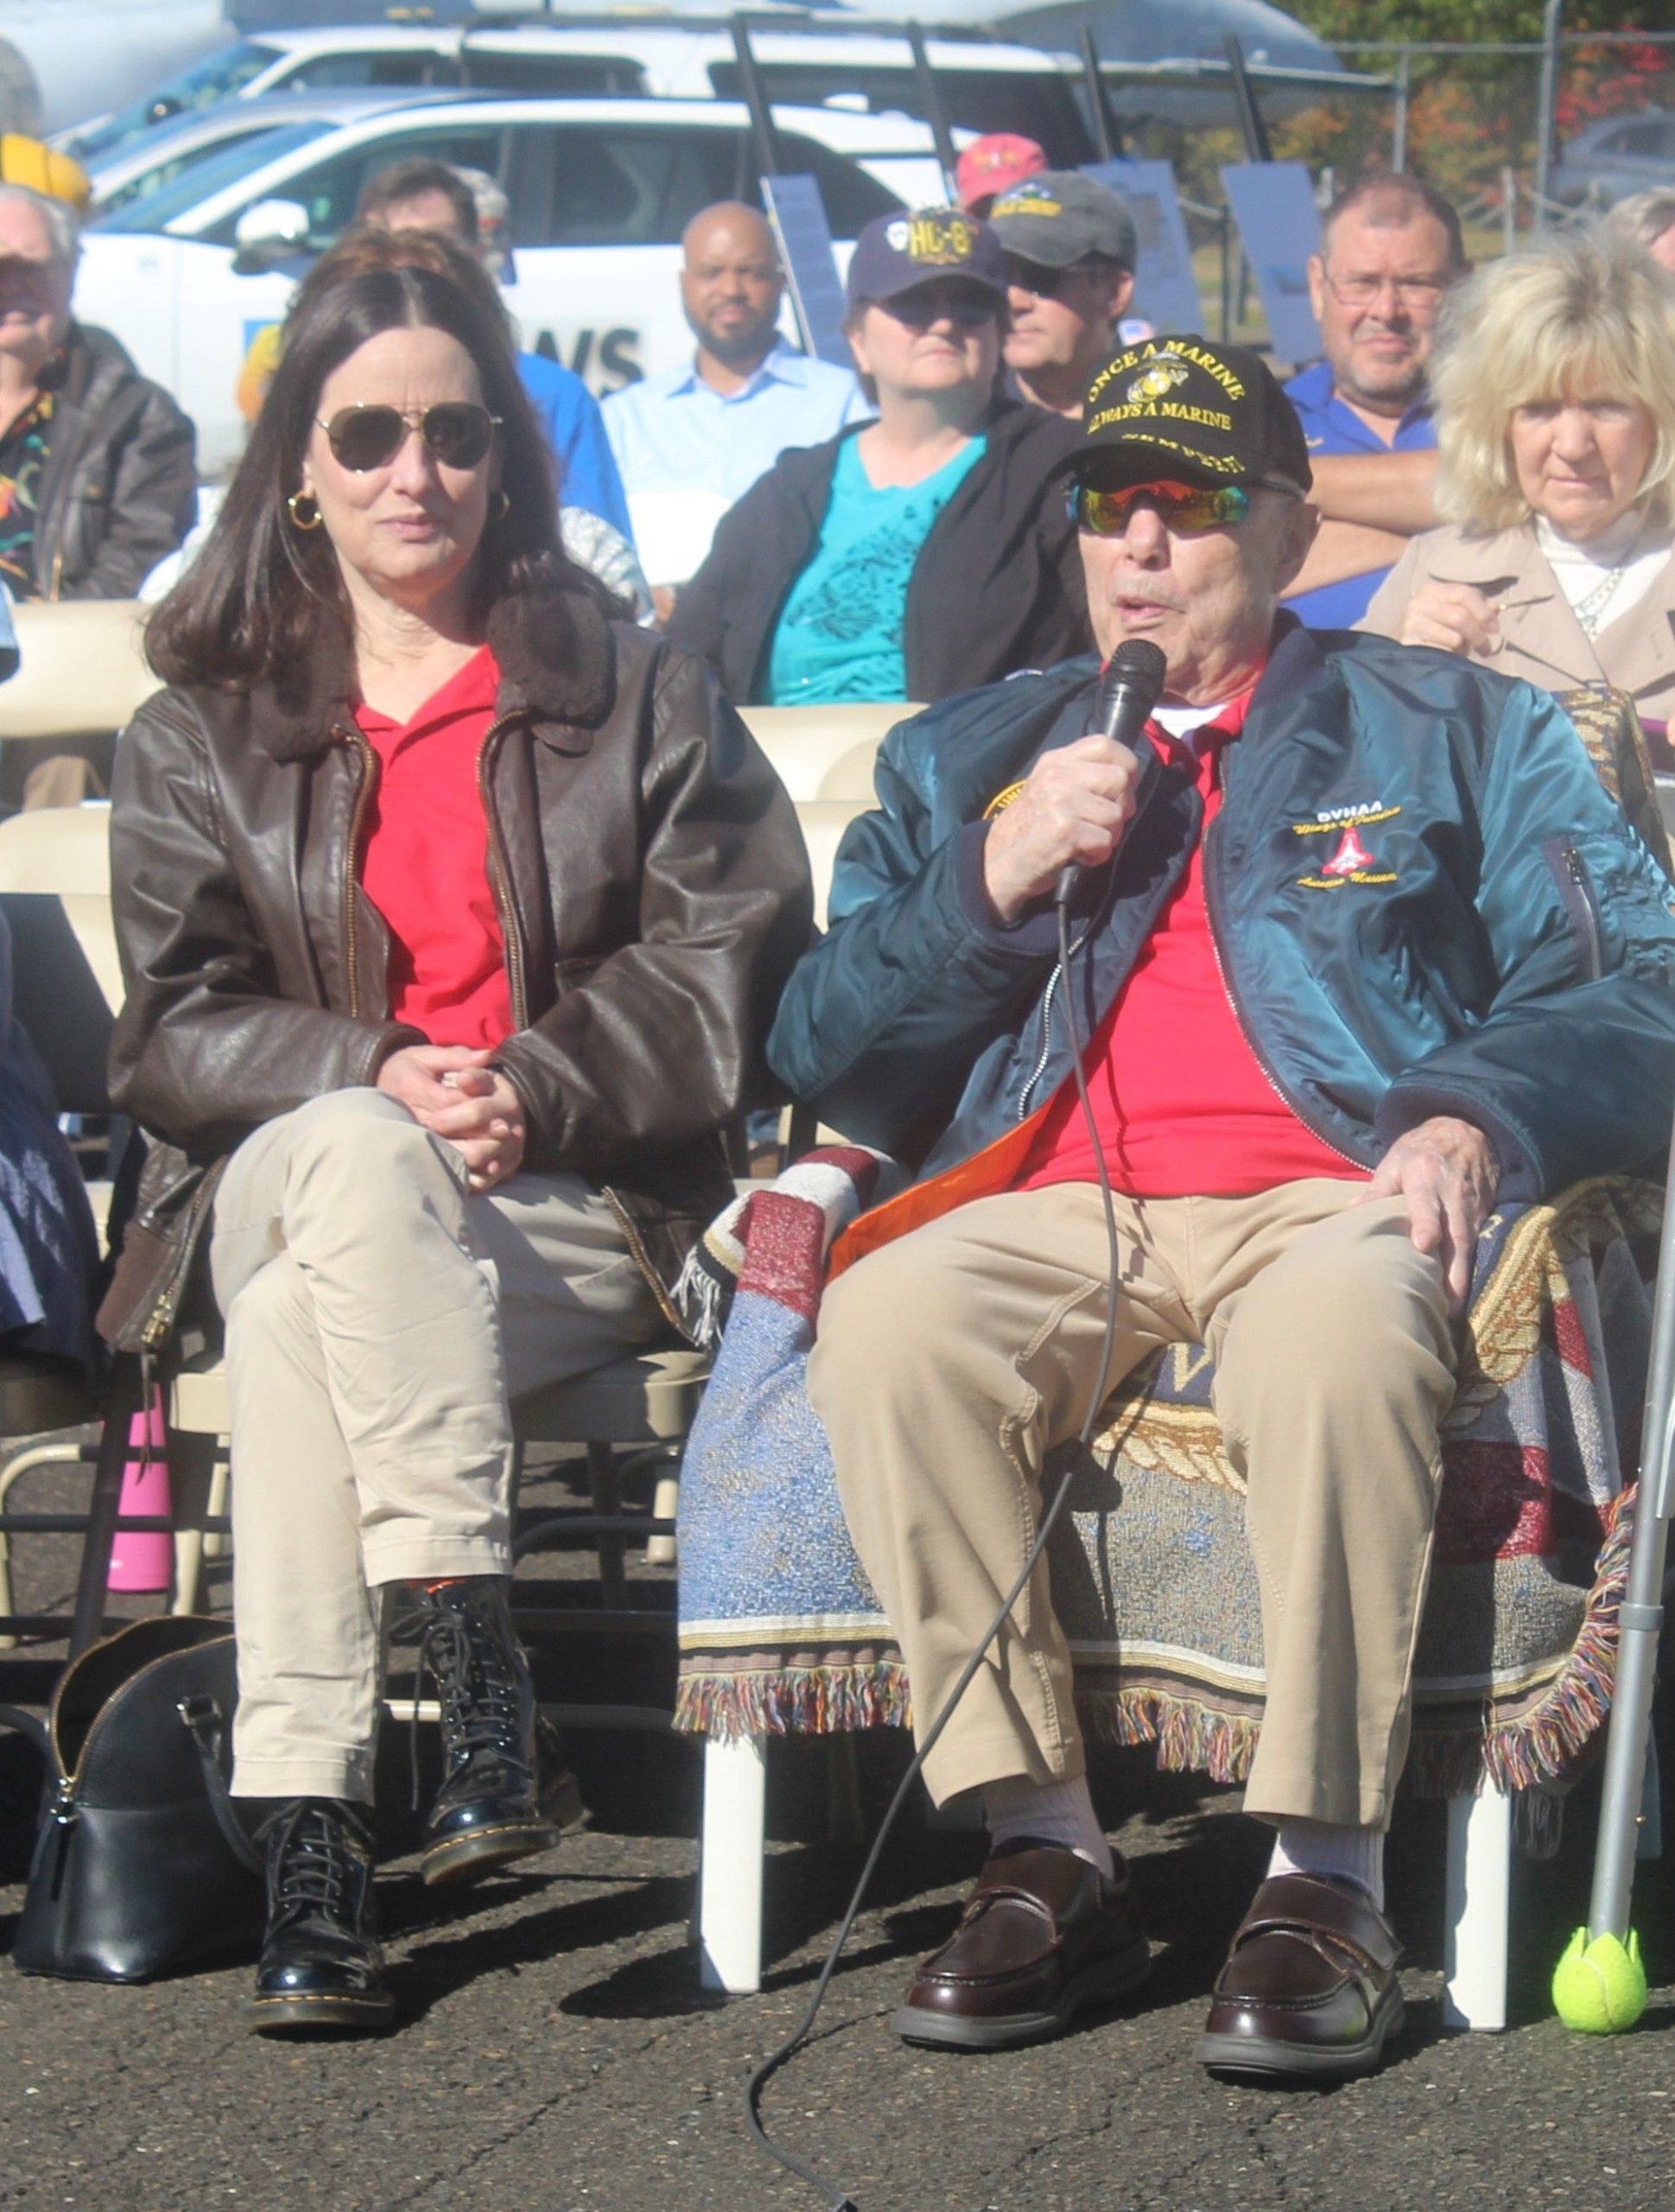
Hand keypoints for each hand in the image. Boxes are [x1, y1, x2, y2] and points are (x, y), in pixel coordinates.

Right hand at [375, 1045, 526, 1191]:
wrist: (379, 1086)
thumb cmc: (407, 1069)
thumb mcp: (427, 1056)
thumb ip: (458, 1057)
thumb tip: (488, 1055)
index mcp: (411, 1087)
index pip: (448, 1101)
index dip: (475, 1108)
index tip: (501, 1112)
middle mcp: (407, 1113)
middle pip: (446, 1130)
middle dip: (478, 1132)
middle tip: (506, 1130)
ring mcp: (405, 1134)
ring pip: (441, 1149)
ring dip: (471, 1152)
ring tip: (498, 1151)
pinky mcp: (409, 1148)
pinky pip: (434, 1163)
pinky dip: (458, 1170)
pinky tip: (480, 1169)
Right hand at [982, 733, 1145, 922]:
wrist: (998, 863)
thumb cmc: (1031, 827)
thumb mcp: (1048, 787)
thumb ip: (1080, 774)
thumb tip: (1126, 777)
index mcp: (1056, 761)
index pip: (1105, 744)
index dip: (1126, 765)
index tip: (1123, 787)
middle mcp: (1057, 776)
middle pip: (1119, 779)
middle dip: (1122, 806)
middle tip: (1105, 822)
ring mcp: (1060, 802)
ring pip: (1116, 814)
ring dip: (1109, 835)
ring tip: (1086, 841)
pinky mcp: (1064, 831)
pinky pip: (1105, 841)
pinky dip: (1098, 855)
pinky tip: (1080, 855)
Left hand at [1359, 1114, 1498, 1315]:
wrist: (1468, 1132)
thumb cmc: (1421, 1150)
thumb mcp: (1396, 1159)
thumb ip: (1378, 1187)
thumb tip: (1352, 1208)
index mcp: (1426, 1177)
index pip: (1425, 1203)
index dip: (1426, 1223)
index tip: (1423, 1245)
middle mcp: (1453, 1195)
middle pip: (1455, 1234)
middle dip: (1453, 1268)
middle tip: (1447, 1301)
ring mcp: (1472, 1208)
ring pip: (1469, 1246)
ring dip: (1463, 1277)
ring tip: (1455, 1309)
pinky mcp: (1483, 1217)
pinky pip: (1478, 1246)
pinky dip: (1472, 1270)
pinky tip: (1463, 1295)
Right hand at [1399, 582, 1498, 658]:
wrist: (1408, 650)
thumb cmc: (1436, 629)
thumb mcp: (1457, 612)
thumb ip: (1477, 608)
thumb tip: (1496, 608)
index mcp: (1433, 590)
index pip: (1465, 594)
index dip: (1484, 612)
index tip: (1494, 629)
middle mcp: (1420, 602)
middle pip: (1461, 616)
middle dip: (1478, 633)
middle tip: (1485, 647)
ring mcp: (1413, 624)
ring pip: (1455, 637)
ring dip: (1464, 648)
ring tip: (1463, 652)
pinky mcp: (1411, 645)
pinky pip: (1443, 652)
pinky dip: (1452, 656)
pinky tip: (1450, 657)